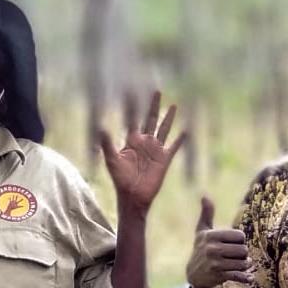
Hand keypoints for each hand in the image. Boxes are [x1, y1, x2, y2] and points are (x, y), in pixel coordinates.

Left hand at [97, 91, 183, 214]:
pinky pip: (174, 147)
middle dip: (153, 105)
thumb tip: (101, 127)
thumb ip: (107, 144)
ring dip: (169, 118)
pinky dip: (180, 139)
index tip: (132, 90)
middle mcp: (144, 142)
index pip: (132, 118)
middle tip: (156, 91)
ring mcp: (155, 150)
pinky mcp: (164, 159)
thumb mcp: (112, 160)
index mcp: (131, 140)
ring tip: (174, 105)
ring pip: (163, 129)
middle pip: (150, 119)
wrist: (133, 196)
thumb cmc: (120, 180)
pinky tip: (186, 130)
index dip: (132, 105)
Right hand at [186, 197, 250, 287]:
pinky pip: (239, 275)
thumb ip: (207, 214)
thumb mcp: (202, 231)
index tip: (232, 244)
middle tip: (235, 256)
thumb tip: (204, 195)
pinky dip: (245, 277)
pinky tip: (248, 278)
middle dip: (242, 254)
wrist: (194, 274)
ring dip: (244, 265)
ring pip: (244, 263)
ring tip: (237, 265)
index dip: (239, 241)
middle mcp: (212, 248)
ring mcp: (215, 263)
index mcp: (211, 235)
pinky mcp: (219, 276)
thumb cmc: (201, 248)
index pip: (240, 236)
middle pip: (243, 250)